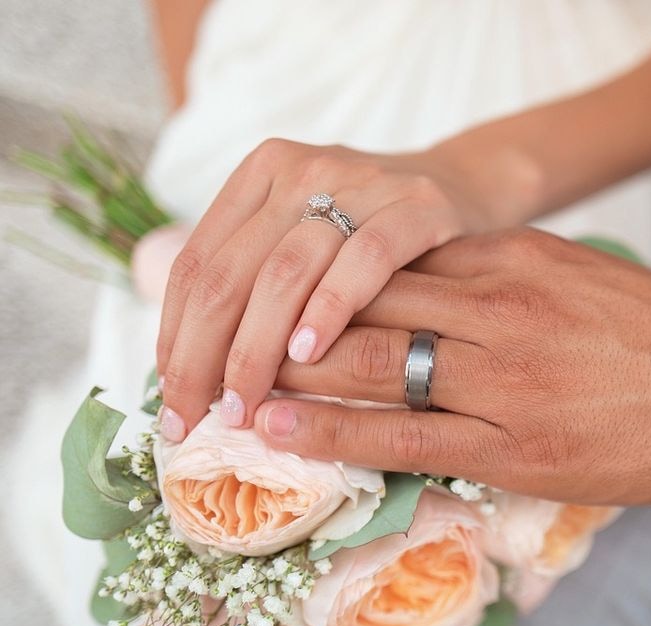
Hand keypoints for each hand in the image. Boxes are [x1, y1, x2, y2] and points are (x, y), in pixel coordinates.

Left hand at [156, 139, 497, 440]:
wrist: (468, 189)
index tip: (172, 401)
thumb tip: (194, 373)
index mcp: (262, 175)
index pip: (197, 265)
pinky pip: (363, 261)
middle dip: (204, 356)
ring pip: (284, 272)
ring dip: (256, 348)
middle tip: (198, 418)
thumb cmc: (376, 237)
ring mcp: (359, 183)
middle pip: (230, 274)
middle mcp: (301, 171)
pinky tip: (309, 354)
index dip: (174, 338)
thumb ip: (257, 282)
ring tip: (244, 403)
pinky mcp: (415, 206)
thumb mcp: (308, 241)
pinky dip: (329, 309)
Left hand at [255, 229, 650, 504]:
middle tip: (223, 335)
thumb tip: (444, 288)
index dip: (322, 276)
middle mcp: (500, 308)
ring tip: (228, 386)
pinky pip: (404, 436)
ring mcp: (505, 378)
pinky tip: (278, 430)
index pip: (392, 258)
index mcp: (516, 259)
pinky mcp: (516, 445)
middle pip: (364, 302)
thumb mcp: (586, 278)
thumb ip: (511, 279)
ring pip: (371, 364)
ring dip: (291, 373)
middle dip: (286, 321)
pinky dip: (332, 432)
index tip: (274, 289)